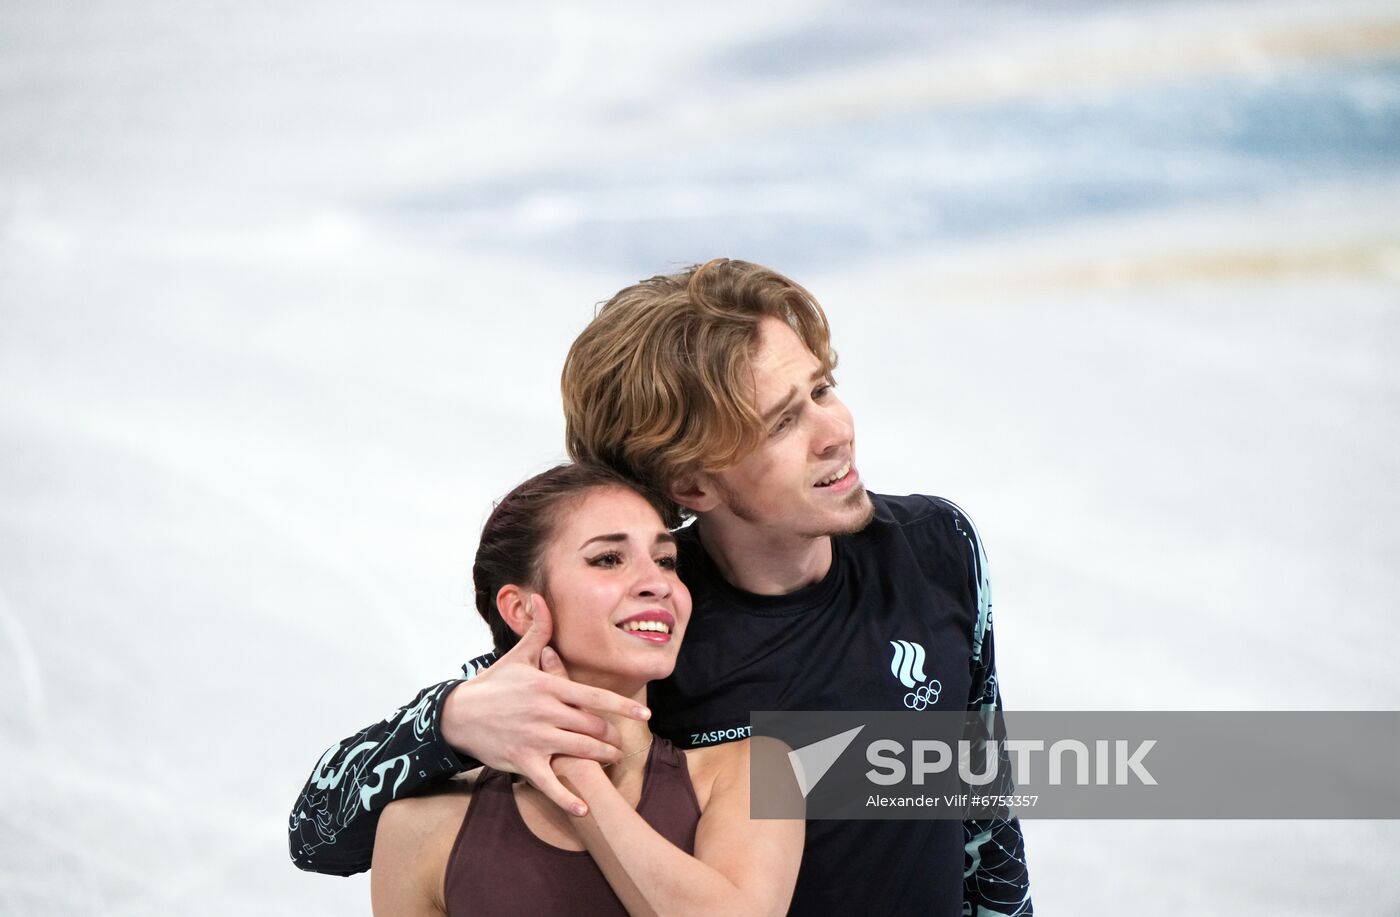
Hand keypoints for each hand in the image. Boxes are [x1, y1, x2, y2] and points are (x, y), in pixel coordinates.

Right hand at [440, 595, 649, 815]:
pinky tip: (584, 808)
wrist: (457, 715)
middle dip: (612, 737)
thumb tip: (542, 600)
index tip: (644, 714)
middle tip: (620, 743)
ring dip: (602, 759)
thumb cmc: (492, 685)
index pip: (594, 697)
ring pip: (580, 752)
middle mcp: (546, 712)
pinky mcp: (523, 761)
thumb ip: (537, 631)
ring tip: (612, 760)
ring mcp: (535, 738)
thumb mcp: (516, 657)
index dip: (623, 706)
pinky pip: (550, 783)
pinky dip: (568, 798)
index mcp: (549, 686)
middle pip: (592, 728)